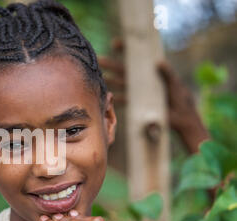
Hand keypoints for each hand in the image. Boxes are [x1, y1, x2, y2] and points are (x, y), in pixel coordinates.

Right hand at [98, 38, 209, 153]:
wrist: (181, 117)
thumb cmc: (180, 97)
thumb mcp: (175, 83)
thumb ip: (168, 73)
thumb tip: (159, 62)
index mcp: (149, 71)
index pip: (135, 58)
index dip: (125, 49)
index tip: (115, 43)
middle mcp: (141, 80)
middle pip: (122, 69)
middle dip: (110, 63)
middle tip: (99, 58)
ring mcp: (137, 92)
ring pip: (120, 83)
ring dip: (110, 79)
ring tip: (99, 76)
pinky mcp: (136, 104)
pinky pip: (123, 99)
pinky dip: (116, 98)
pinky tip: (107, 95)